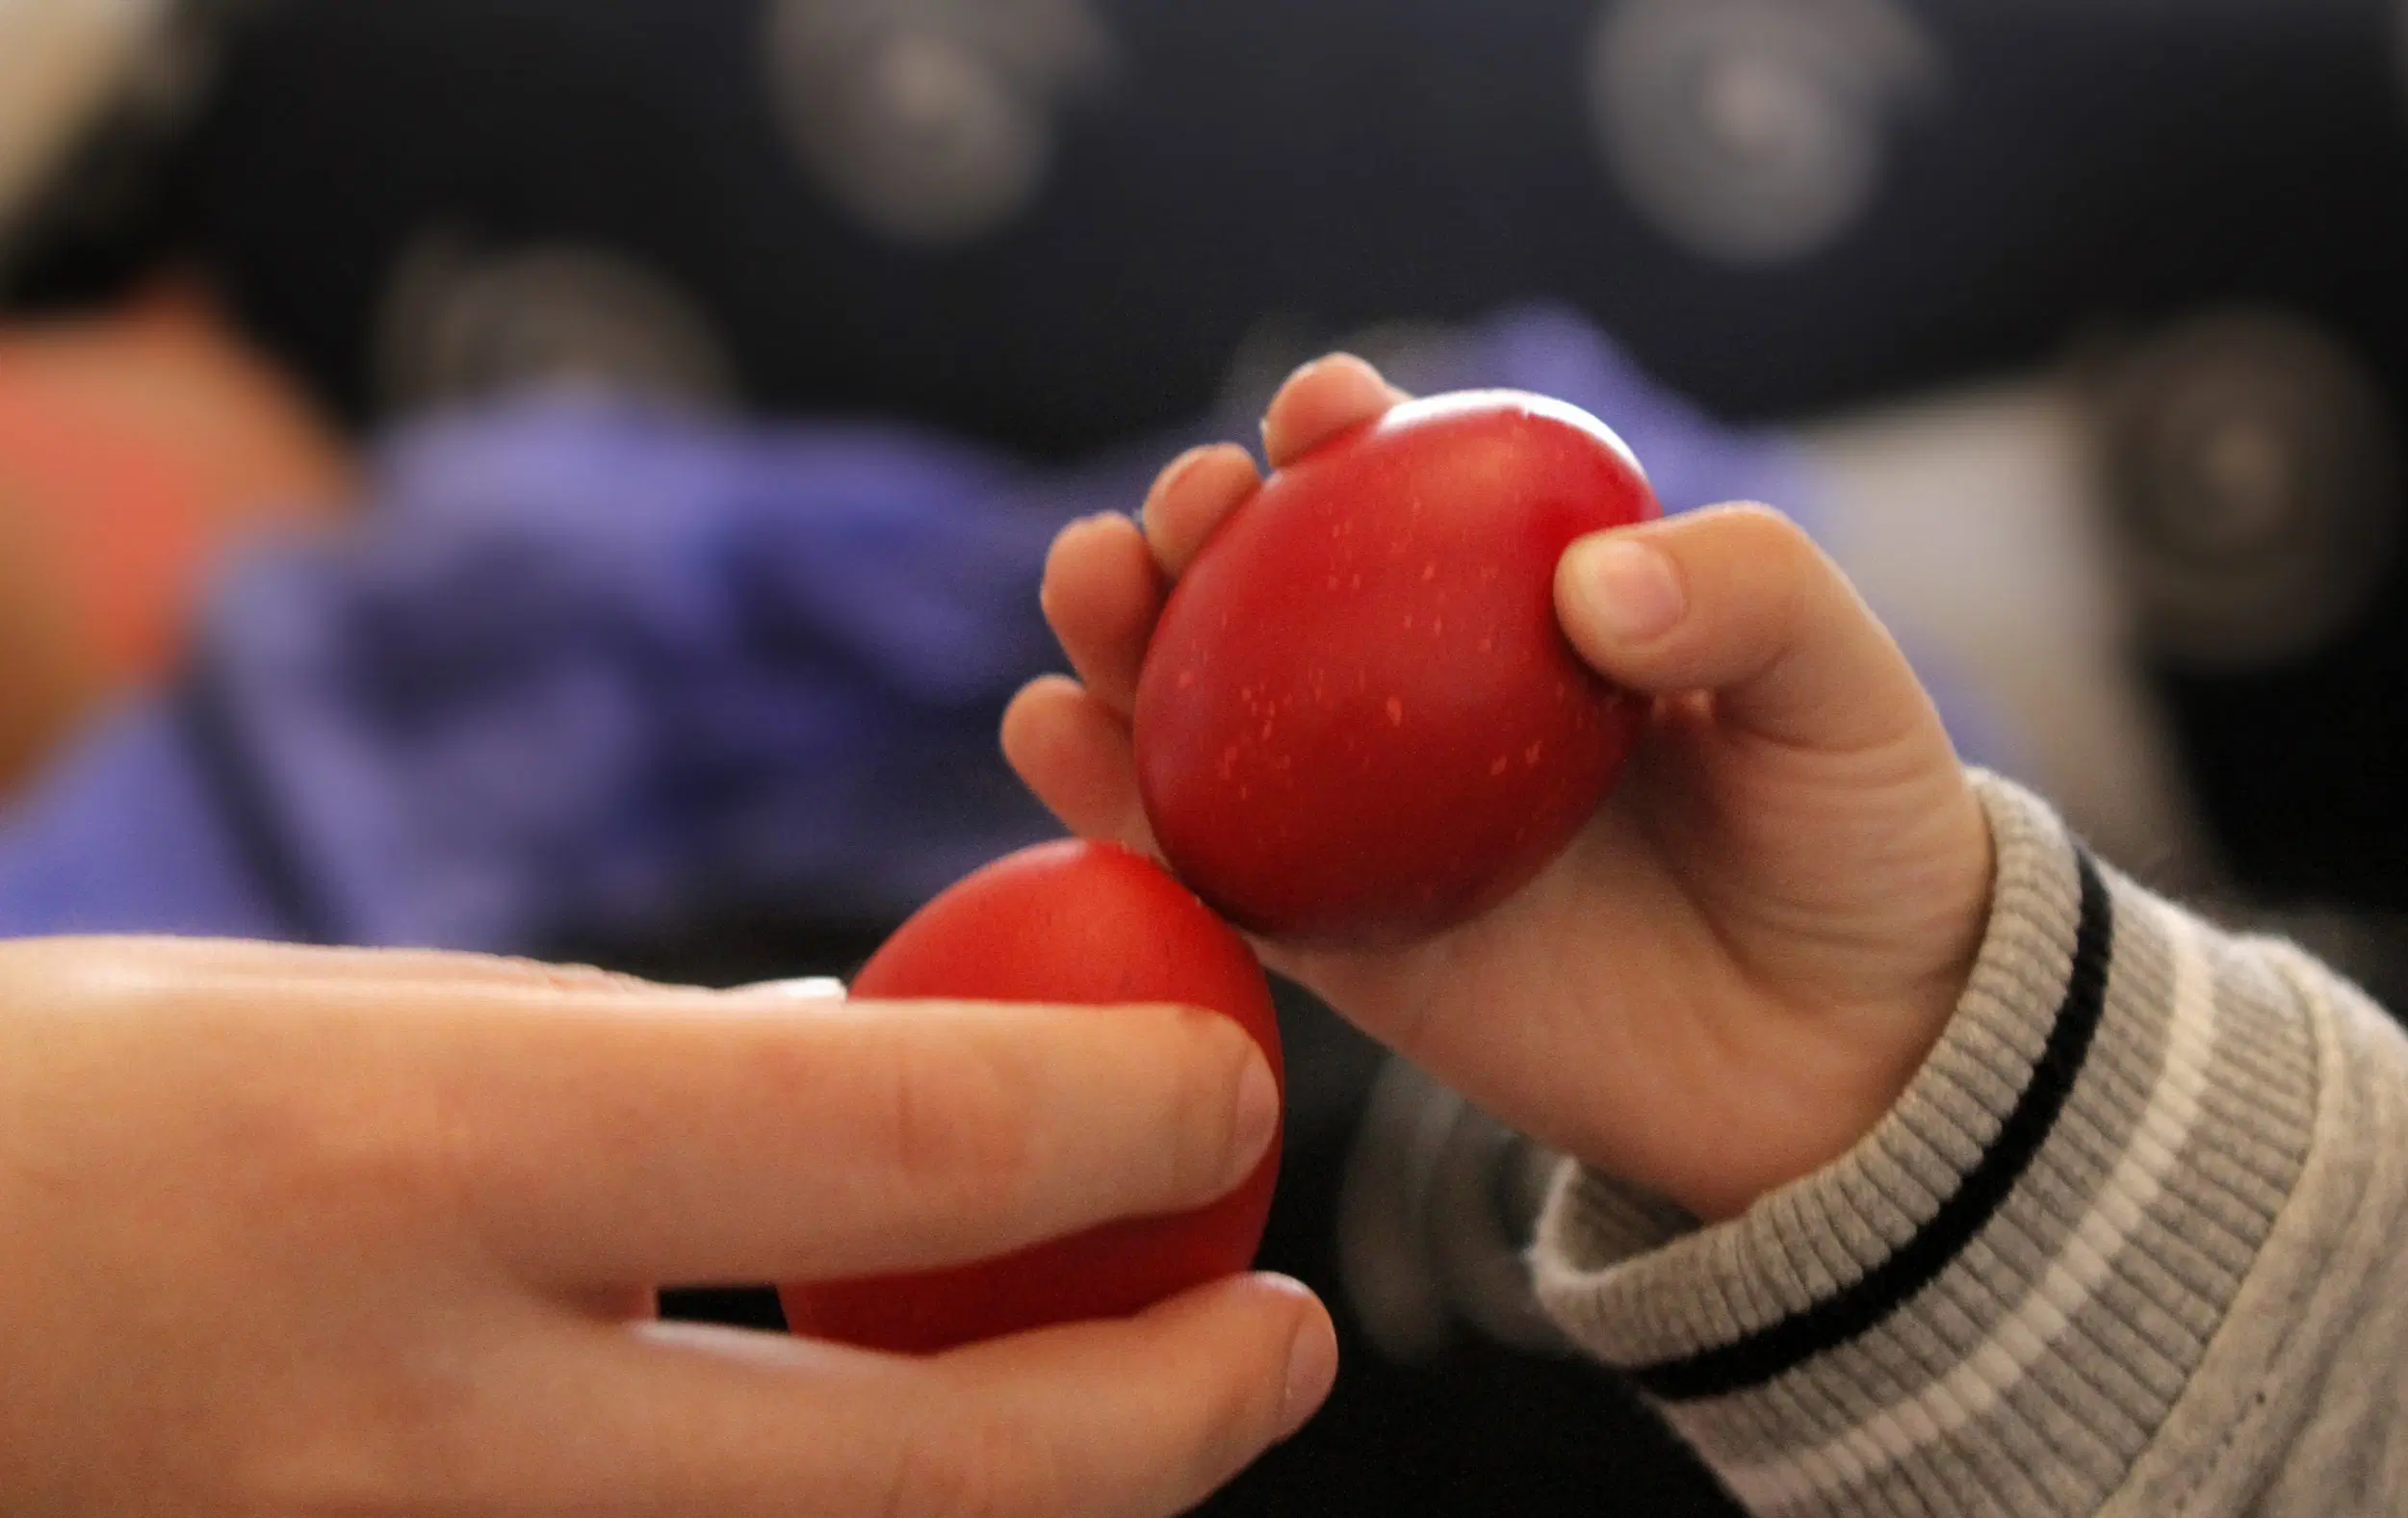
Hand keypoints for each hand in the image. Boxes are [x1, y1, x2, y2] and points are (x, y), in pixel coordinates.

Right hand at [0, 937, 1331, 1516]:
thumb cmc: (74, 1118)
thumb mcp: (362, 1015)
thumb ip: (641, 1065)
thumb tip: (864, 1068)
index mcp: (435, 1162)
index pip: (907, 1139)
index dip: (1130, 1111)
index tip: (1235, 1080)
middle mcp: (438, 1421)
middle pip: (928, 1477)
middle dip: (1170, 1426)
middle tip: (1289, 1346)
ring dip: (1034, 1497)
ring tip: (1141, 1398)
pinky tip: (897, 1441)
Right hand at [1005, 355, 1993, 1221]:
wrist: (1846, 1066)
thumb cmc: (1853, 844)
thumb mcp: (1845, 690)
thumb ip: (1750, 592)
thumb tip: (1590, 585)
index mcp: (1523, 602)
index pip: (1407, 487)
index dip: (1341, 429)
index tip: (1324, 415)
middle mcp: (1420, 698)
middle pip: (1266, 585)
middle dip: (1191, 518)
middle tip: (1184, 511)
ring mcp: (1363, 819)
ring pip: (1199, 710)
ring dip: (1116, 633)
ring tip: (1087, 590)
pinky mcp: (1328, 940)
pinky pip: (1201, 865)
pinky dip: (1106, 798)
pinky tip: (1051, 737)